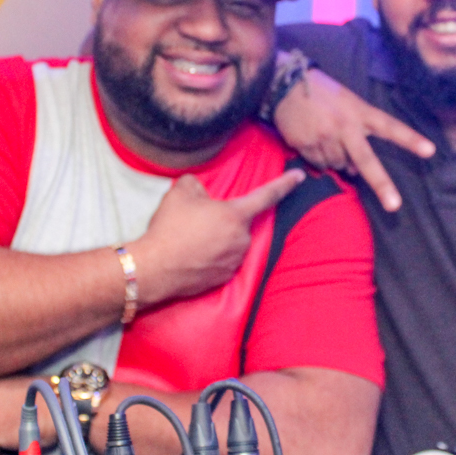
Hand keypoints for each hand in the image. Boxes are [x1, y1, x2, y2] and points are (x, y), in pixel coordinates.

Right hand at [129, 169, 304, 305]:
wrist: (155, 268)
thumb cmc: (170, 228)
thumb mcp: (180, 192)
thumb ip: (196, 183)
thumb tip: (199, 189)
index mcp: (236, 215)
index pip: (267, 195)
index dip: (285, 183)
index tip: (300, 176)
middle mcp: (242, 240)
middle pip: (239, 222)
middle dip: (222, 219)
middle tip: (195, 220)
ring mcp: (234, 261)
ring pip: (230, 242)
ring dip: (216, 238)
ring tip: (189, 239)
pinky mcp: (223, 278)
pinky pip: (221, 260)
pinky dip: (210, 256)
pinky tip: (190, 255)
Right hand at [273, 68, 433, 210]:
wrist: (285, 85)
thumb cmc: (323, 93)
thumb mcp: (348, 103)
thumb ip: (358, 133)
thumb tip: (355, 171)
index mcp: (359, 112)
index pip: (389, 127)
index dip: (410, 139)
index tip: (430, 151)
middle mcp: (344, 127)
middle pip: (366, 160)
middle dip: (382, 184)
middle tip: (394, 206)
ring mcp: (324, 137)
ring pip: (339, 166)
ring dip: (339, 162)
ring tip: (329, 139)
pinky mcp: (306, 145)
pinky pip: (319, 164)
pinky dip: (321, 160)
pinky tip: (315, 143)